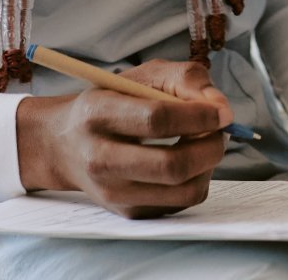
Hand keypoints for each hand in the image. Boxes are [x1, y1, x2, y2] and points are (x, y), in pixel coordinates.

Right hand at [16, 58, 232, 217]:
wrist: (65, 144)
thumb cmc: (112, 102)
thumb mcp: (142, 76)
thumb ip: (185, 79)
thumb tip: (221, 109)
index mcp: (98, 114)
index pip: (157, 119)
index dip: (199, 116)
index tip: (222, 112)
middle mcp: (99, 158)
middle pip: (171, 166)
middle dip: (211, 147)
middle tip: (220, 131)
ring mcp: (112, 192)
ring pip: (182, 191)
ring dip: (209, 166)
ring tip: (204, 145)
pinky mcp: (127, 211)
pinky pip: (180, 203)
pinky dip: (196, 181)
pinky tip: (187, 161)